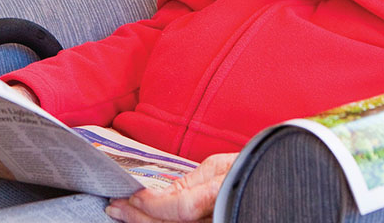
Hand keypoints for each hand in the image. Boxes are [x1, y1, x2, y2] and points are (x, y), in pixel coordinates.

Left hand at [105, 152, 237, 222]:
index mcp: (222, 195)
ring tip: (122, 215)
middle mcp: (218, 217)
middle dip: (139, 217)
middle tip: (115, 206)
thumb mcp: (219, 166)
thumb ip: (188, 184)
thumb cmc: (248, 168)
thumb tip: (160, 193)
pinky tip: (143, 221)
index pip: (181, 208)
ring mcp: (216, 221)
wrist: (268, 185)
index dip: (153, 203)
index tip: (132, 195)